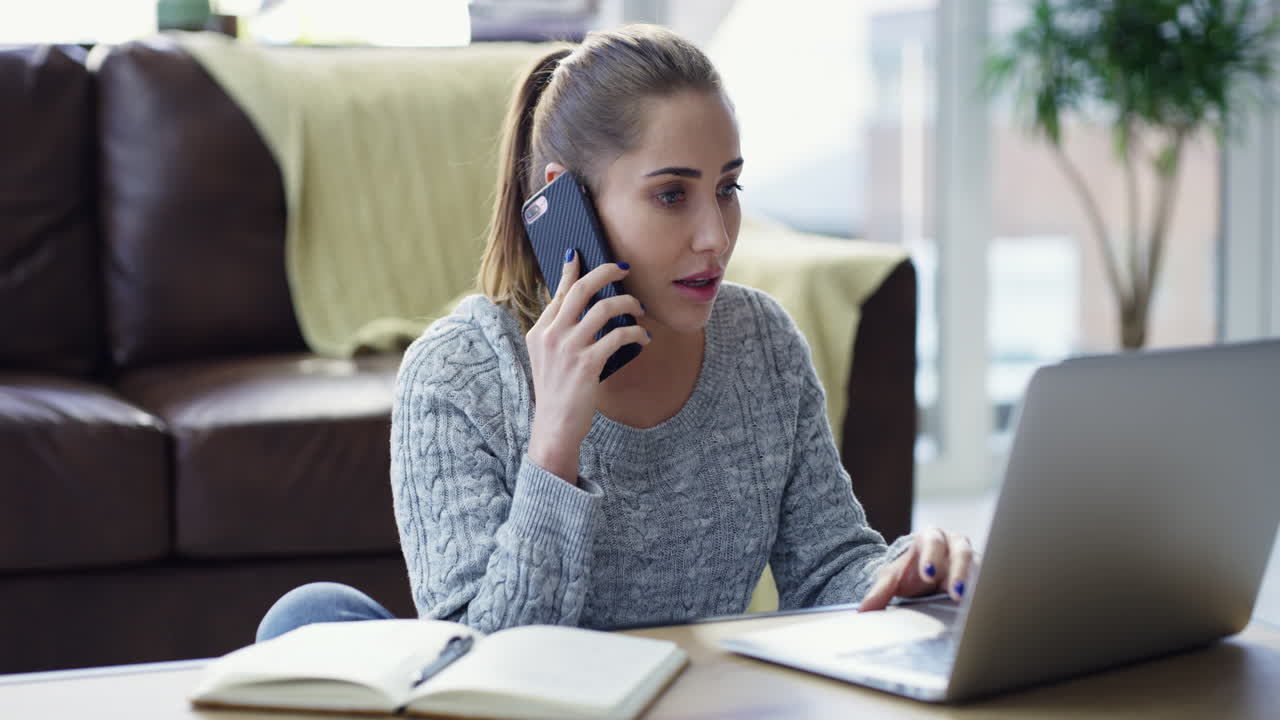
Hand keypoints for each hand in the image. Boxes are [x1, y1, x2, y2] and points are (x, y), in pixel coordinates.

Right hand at [525, 250, 648, 483]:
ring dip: (628, 304)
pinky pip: (619, 336)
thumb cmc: (557, 391)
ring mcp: (569, 349)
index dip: (572, 270)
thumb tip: (583, 307)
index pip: (560, 292)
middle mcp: (552, 335)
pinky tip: (645, 337)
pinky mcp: (588, 364)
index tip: (580, 253)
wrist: (554, 426)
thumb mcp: (548, 357)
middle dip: (607, 272)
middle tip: (624, 269)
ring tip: (639, 309)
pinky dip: (636, 333)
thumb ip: (560, 331)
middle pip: (582, 289)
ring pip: (604, 309)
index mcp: (540, 331)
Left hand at [858, 527, 976, 611]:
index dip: (932, 556)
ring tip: (972, 603)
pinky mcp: (982, 574)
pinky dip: (987, 592)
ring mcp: (972, 558)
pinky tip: (984, 608)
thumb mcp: (893, 578)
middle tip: (956, 593)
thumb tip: (862, 611)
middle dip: (960, 572)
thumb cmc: (910, 572)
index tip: (928, 574)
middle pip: (962, 552)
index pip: (933, 542)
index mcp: (930, 537)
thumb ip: (880, 592)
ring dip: (977, 584)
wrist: (925, 574)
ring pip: (979, 566)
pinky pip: (988, 580)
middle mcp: (955, 544)